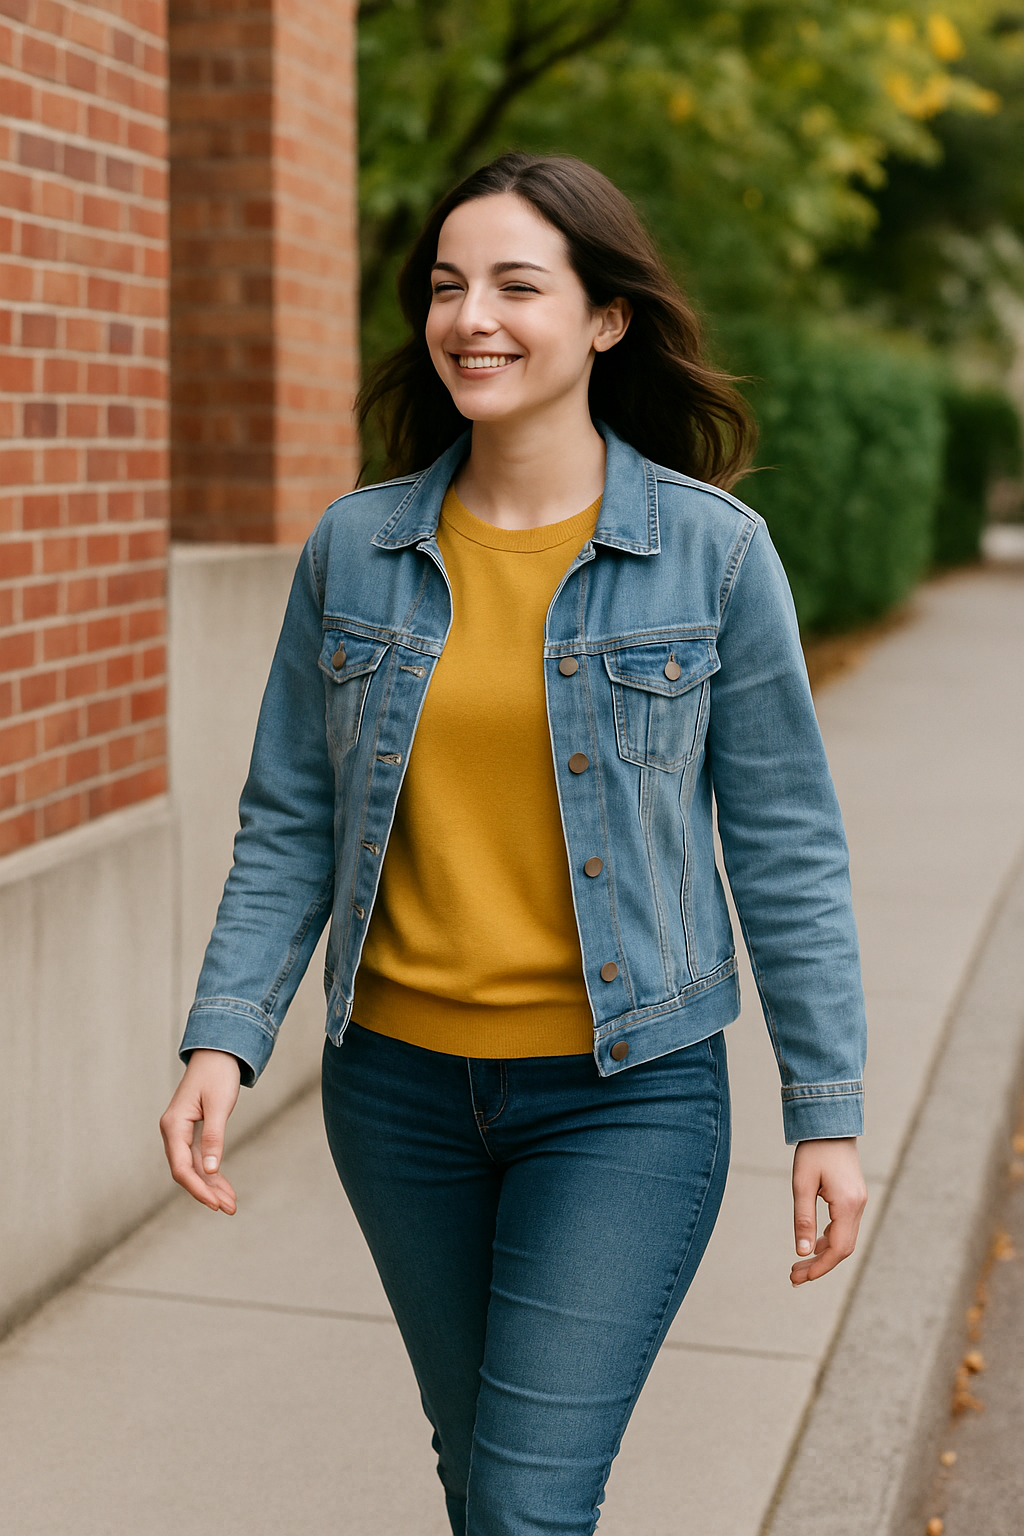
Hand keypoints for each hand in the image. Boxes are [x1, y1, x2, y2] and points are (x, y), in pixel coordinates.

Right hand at [159, 1049, 241, 1212]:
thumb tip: (210, 1170)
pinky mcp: (191, 1131)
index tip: (216, 1204)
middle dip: (207, 1192)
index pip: (181, 1167)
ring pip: (193, 1168)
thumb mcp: (219, 1105)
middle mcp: (173, 1131)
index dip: (198, 1188)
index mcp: (173, 1125)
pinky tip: (223, 1187)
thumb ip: (214, 1137)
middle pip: (186, 1172)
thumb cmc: (218, 1074)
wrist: (218, 1051)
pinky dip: (211, 1173)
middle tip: (229, 1209)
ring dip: (210, 1186)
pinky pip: (198, 1158)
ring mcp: (180, 1132)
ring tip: (231, 1204)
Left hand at [790, 1136, 866, 1285]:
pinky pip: (844, 1227)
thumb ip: (803, 1219)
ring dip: (823, 1254)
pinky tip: (813, 1244)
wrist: (831, 1123)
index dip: (819, 1267)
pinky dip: (829, 1240)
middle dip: (819, 1265)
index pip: (837, 1249)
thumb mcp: (802, 1184)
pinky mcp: (854, 1198)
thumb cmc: (814, 1150)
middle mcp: (858, 1206)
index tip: (799, 1277)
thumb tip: (802, 1252)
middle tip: (794, 1276)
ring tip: (799, 1265)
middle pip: (842, 1249)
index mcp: (847, 1205)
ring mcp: (859, 1202)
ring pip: (844, 1240)